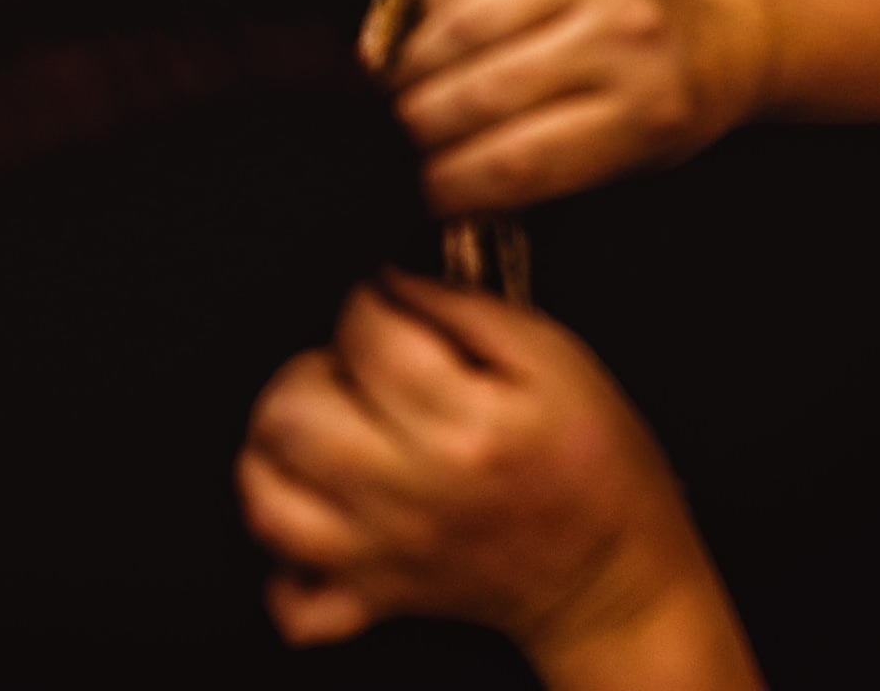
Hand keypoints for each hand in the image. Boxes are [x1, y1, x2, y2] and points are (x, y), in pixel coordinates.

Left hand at [237, 271, 758, 688]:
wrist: (615, 574)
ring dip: (276, 450)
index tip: (385, 302)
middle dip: (307, 369)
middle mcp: (409, 492)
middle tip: (350, 371)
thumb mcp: (554, 355)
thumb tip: (388, 278)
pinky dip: (283, 559)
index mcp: (464, 425)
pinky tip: (315, 512)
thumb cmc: (592, 460)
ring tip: (322, 430)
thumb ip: (464, 305)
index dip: (367, 298)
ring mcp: (380, 553)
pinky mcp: (371, 598)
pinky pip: (291, 600)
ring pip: (265, 498)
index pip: (362, 334)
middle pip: (289, 412)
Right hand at [393, 0, 768, 213]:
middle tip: (381, 147)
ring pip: (464, 25)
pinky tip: (423, 34)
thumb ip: (540, 176)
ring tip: (390, 93)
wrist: (731, 21)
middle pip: (483, 93)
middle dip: (416, 129)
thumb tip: (427, 189)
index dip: (447, 185)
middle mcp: (623, 38)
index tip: (408, 197)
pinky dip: (432, 4)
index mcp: (646, 114)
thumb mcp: (627, 162)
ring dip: (411, 66)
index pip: (518, 162)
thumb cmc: (669, 108)